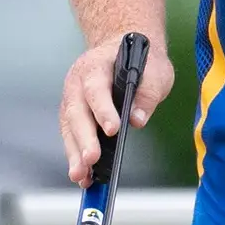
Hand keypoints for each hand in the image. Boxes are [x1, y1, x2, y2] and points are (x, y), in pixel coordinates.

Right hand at [59, 34, 174, 185]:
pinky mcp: (72, 116)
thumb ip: (147, 92)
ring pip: (69, 128)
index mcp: (97, 66)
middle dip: (84, 139)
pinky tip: (83, 175)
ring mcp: (72, 100)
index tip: (112, 130)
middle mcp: (78, 83)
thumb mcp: (154, 70)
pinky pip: (71, 137)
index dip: (103, 110)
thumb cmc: (139, 60)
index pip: (97, 89)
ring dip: (74, 153)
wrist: (121, 48)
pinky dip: (75, 156)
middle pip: (77, 112)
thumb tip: (137, 119)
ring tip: (81, 176)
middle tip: (91, 160)